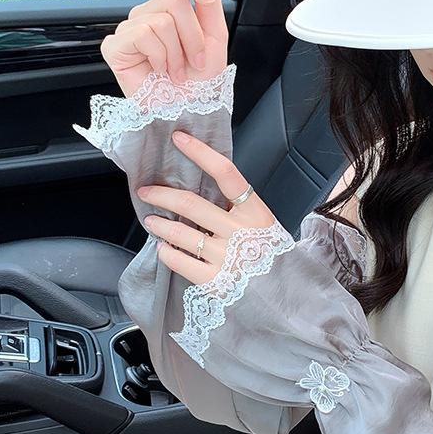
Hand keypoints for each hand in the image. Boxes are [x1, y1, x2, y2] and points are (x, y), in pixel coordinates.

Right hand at [100, 0, 228, 97]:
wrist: (188, 111)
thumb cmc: (200, 81)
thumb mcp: (214, 38)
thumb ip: (208, 0)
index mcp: (170, 9)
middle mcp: (147, 14)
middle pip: (175, 1)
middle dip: (193, 37)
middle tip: (192, 63)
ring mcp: (130, 29)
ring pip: (163, 20)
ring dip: (178, 53)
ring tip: (175, 72)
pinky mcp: (116, 46)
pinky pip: (144, 34)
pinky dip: (160, 57)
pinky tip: (159, 72)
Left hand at [138, 129, 282, 284]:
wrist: (286, 294)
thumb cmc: (272, 257)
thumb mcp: (265, 225)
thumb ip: (239, 209)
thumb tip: (207, 192)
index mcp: (255, 211)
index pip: (225, 173)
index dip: (200, 152)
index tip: (179, 139)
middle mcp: (240, 231)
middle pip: (191, 203)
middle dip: (162, 194)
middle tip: (147, 191)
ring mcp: (226, 256)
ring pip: (180, 233)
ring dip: (160, 224)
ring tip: (152, 222)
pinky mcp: (214, 281)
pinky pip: (178, 261)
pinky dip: (166, 252)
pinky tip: (164, 248)